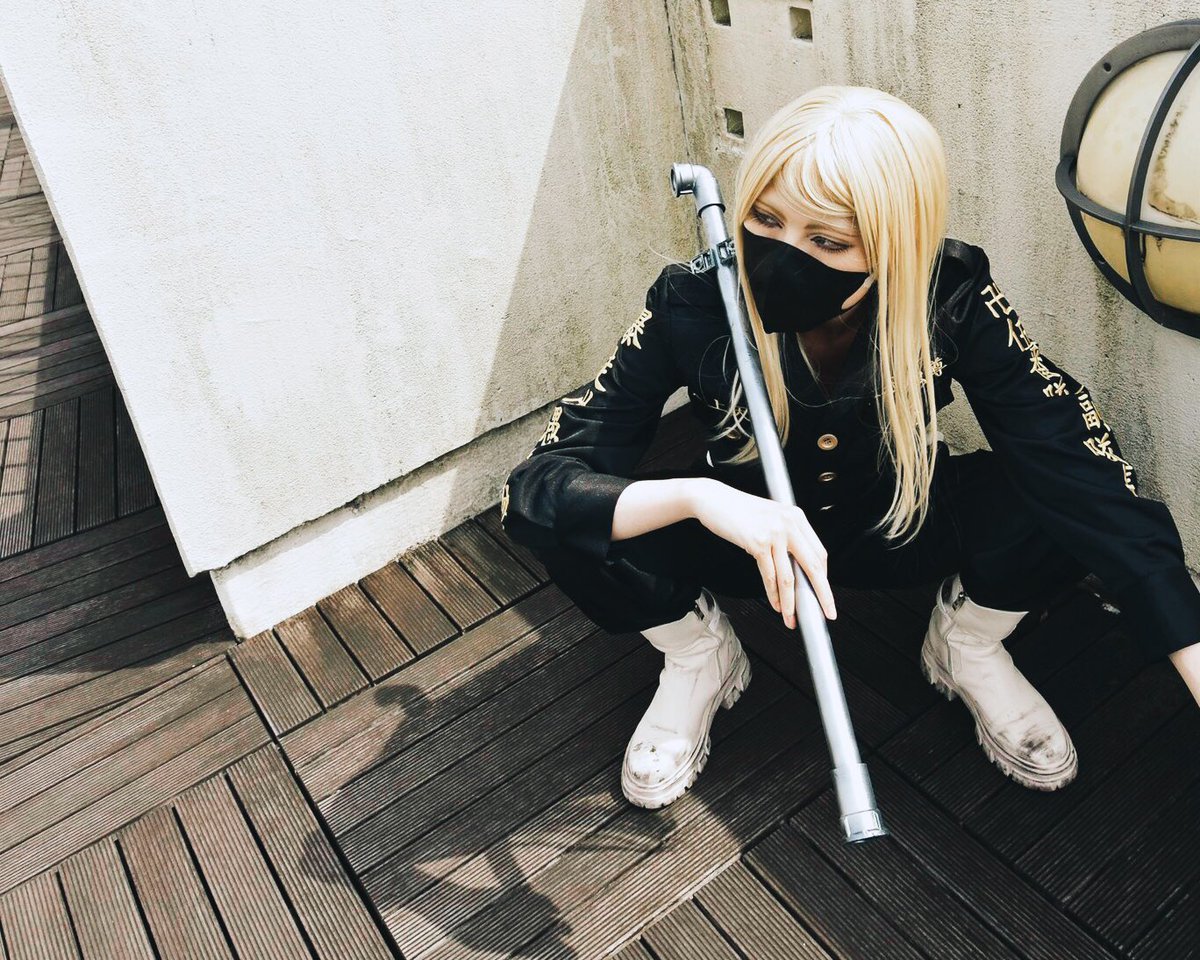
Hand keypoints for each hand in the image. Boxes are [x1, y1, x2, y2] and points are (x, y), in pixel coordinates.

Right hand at [691, 479, 836, 626]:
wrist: (713, 499)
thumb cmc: (738, 509)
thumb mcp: (770, 519)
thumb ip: (786, 538)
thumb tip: (796, 569)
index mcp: (796, 517)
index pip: (819, 553)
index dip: (823, 577)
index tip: (824, 593)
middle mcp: (789, 523)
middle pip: (813, 566)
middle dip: (822, 594)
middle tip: (827, 611)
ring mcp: (774, 533)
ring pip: (789, 577)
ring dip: (792, 602)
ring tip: (792, 617)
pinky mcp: (758, 543)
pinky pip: (770, 576)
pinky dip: (773, 594)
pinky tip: (775, 604)